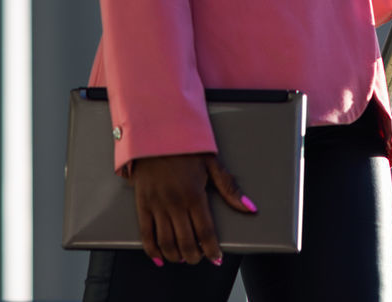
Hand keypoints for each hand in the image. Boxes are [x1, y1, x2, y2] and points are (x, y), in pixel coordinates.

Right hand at [130, 152, 256, 265]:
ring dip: (175, 256)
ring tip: (182, 258)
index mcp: (194, 194)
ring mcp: (157, 205)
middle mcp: (175, 203)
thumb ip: (229, 189)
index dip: (211, 249)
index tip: (216, 258)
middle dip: (194, 256)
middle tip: (199, 259)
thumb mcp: (212, 163)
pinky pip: (145, 233)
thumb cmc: (185, 146)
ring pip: (166, 241)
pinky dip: (151, 249)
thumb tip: (249, 207)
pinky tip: (158, 257)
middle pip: (185, 241)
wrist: (155, 132)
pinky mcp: (142, 204)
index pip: (205, 231)